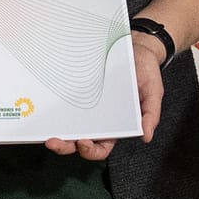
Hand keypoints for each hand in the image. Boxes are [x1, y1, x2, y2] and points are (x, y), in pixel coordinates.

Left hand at [43, 35, 163, 161]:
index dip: (91, 151)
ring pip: (68, 124)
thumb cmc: (146, 73)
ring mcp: (86, 104)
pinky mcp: (79, 89)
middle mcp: (98, 119)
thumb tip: (147, 136)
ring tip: (46, 131)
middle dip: (65, 145)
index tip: (83, 142)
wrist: (137, 48)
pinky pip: (65, 101)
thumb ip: (151, 114)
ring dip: (56, 130)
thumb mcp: (153, 93)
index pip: (101, 147)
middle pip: (78, 140)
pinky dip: (54, 107)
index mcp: (116, 126)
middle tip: (53, 142)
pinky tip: (45, 106)